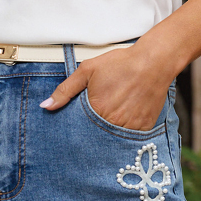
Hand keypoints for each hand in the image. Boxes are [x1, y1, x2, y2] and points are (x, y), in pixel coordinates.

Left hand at [39, 45, 172, 130]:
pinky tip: (125, 118)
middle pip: (96, 136)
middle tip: (96, 121)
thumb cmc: (121, 64)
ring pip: (113, 138)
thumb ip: (65, 90)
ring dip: (109, 133)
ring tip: (113, 116)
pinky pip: (131, 138)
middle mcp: (113, 122)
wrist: (153, 62)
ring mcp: (130, 127)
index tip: (78, 127)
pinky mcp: (144, 128)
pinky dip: (125, 132)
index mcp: (96, 109)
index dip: (77, 128)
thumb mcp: (87, 71)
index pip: (80, 129)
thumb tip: (46, 106)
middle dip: (93, 132)